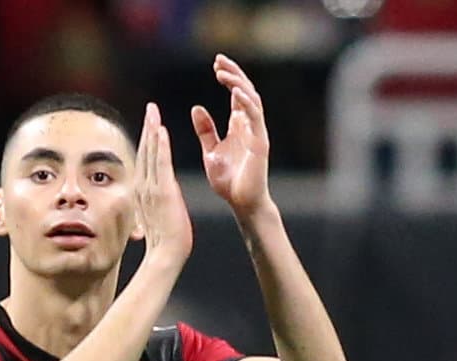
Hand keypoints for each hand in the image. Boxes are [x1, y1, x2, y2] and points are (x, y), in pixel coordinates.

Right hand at [135, 102, 192, 267]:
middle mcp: (143, 187)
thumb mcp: (155, 217)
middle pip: (145, 151)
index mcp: (142, 192)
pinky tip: (161, 130)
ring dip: (152, 130)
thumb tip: (154, 199)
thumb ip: (154, 204)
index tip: (151, 122)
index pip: (145, 160)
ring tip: (154, 111)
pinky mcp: (163, 192)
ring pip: (150, 153)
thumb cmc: (165, 242)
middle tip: (151, 107)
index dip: (147, 139)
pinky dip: (160, 146)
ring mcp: (151, 189)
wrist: (166, 255)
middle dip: (148, 127)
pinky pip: (160, 164)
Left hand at [191, 54, 272, 219]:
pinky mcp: (260, 143)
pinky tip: (236, 91)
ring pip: (252, 100)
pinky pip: (256, 118)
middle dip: (233, 74)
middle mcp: (250, 126)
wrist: (241, 204)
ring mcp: (257, 133)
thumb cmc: (229, 182)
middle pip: (246, 92)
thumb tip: (196, 108)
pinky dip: (247, 103)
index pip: (237, 95)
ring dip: (238, 84)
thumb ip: (206, 131)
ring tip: (223, 72)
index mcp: (239, 127)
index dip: (229, 78)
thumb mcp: (210, 152)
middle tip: (218, 59)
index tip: (215, 65)